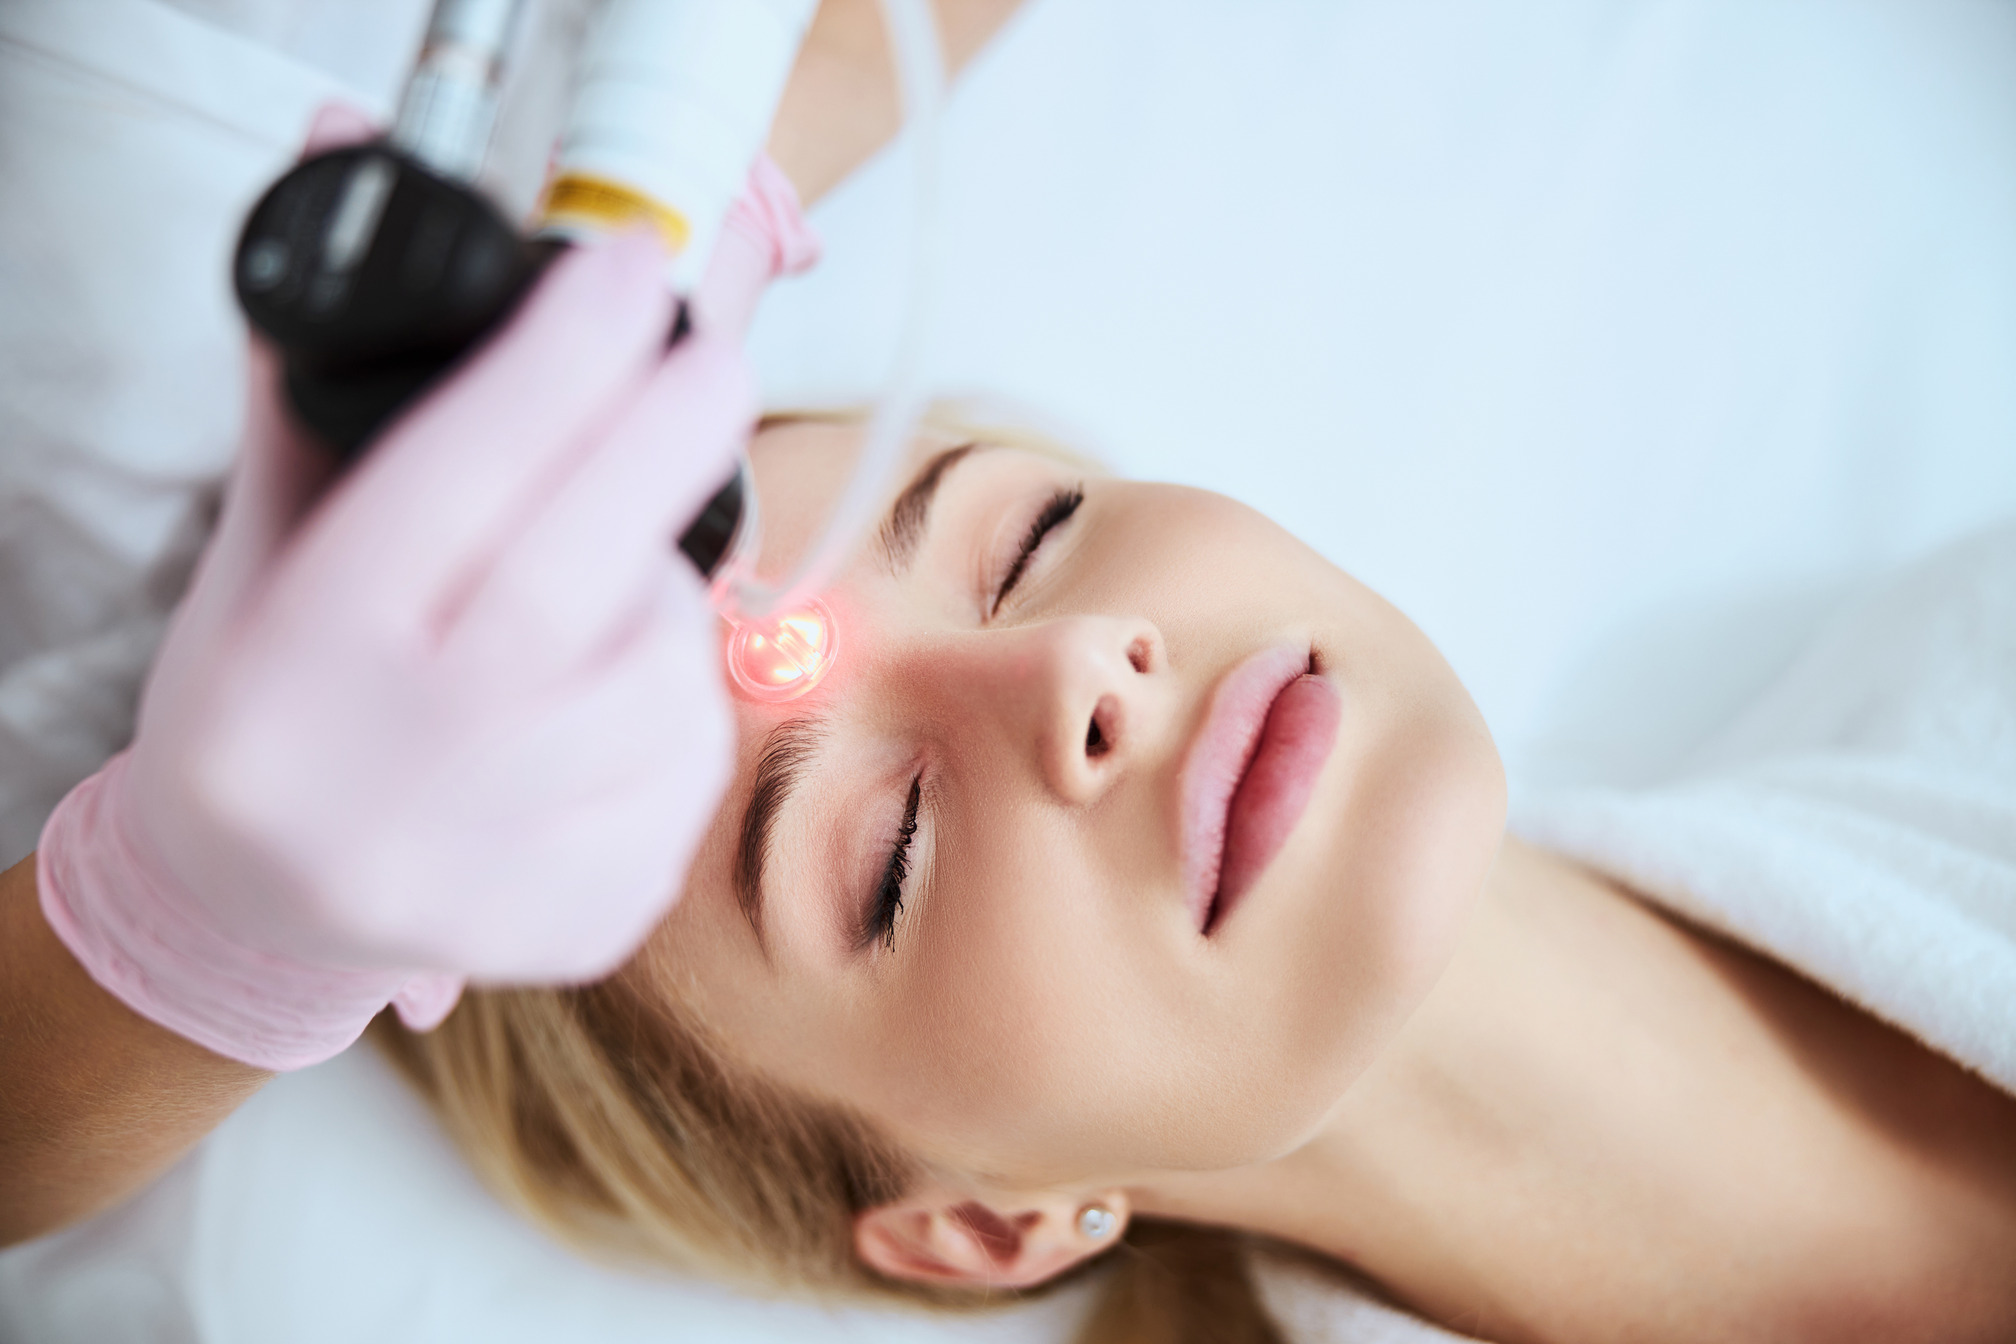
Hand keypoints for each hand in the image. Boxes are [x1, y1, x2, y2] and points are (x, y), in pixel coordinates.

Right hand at [37, 109, 750, 1069]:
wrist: (251, 909)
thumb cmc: (262, 701)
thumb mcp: (258, 552)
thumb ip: (326, 384)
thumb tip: (353, 165)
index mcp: (299, 667)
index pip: (451, 489)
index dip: (558, 366)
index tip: (626, 272)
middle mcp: (393, 778)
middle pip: (579, 583)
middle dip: (668, 442)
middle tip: (711, 358)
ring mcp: (493, 870)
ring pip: (660, 678)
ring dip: (667, 596)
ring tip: (612, 578)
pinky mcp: (577, 927)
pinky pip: (689, 774)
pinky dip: (680, 705)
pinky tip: (620, 690)